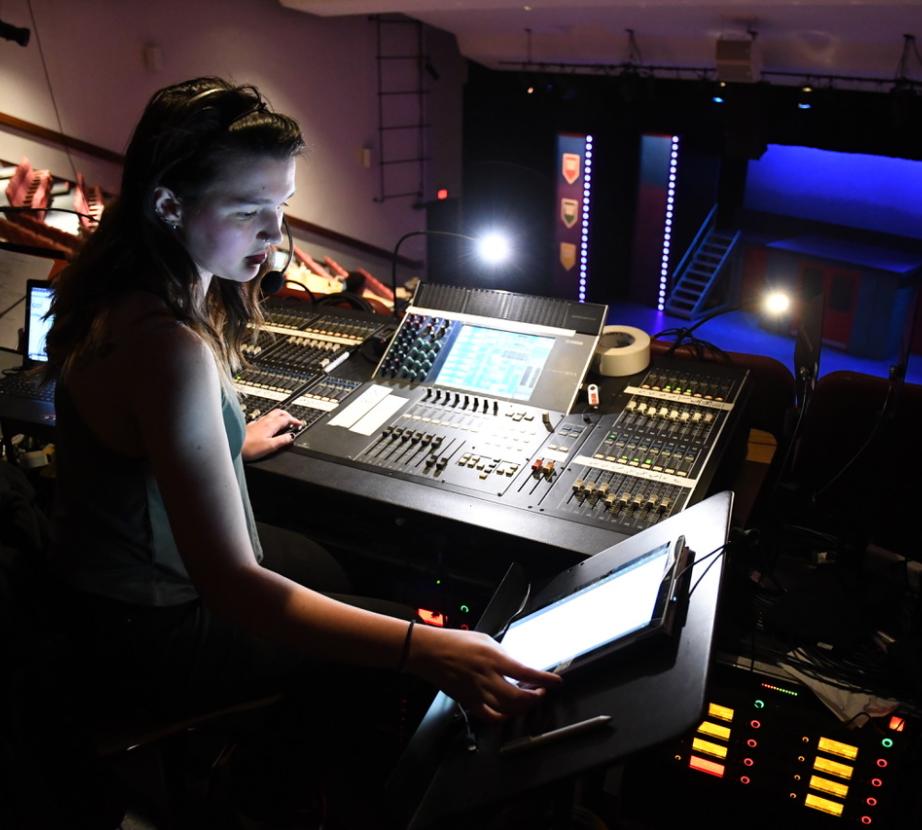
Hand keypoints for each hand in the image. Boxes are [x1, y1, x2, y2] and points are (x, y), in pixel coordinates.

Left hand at [242, 408, 303, 460]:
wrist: (232, 445)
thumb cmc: (248, 447)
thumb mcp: (270, 446)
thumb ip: (282, 441)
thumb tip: (291, 437)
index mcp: (271, 425)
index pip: (286, 419)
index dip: (294, 420)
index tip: (300, 424)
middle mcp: (264, 421)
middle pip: (279, 412)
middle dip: (288, 415)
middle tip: (293, 420)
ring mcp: (257, 423)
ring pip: (271, 414)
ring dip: (280, 416)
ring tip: (283, 421)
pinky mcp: (251, 426)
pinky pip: (264, 419)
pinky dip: (270, 420)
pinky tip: (267, 425)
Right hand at [408, 625, 561, 720]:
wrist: (430, 651)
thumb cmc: (455, 642)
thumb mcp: (485, 640)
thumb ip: (502, 655)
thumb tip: (518, 666)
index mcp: (493, 658)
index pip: (526, 672)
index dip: (544, 680)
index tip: (556, 681)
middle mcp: (487, 677)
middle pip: (519, 698)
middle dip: (536, 698)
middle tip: (541, 692)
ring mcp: (477, 692)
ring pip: (507, 710)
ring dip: (522, 707)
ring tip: (527, 700)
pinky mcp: (468, 702)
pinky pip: (489, 716)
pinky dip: (503, 717)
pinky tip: (508, 711)